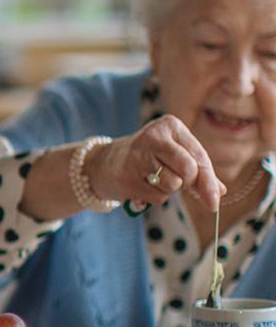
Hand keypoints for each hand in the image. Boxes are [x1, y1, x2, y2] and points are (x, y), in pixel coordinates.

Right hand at [85, 115, 224, 209]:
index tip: (214, 201)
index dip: (208, 181)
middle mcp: (153, 136)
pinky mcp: (128, 175)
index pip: (198, 156)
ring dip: (168, 189)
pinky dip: (154, 196)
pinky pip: (158, 196)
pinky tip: (141, 184)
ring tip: (153, 178)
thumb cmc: (149, 158)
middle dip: (188, 183)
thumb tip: (220, 192)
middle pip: (189, 170)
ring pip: (174, 185)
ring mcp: (138, 155)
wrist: (106, 164)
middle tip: (178, 182)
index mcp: (170, 125)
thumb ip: (200, 172)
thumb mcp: (176, 156)